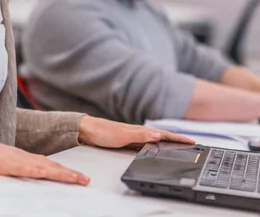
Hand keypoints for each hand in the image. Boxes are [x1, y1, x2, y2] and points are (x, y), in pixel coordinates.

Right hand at [0, 136, 89, 184]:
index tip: (81, 178)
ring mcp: (19, 160)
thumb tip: (36, 180)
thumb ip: (24, 172)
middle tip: (86, 180)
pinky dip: (37, 170)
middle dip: (70, 174)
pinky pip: (25, 167)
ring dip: (60, 172)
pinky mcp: (9, 164)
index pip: (52, 166)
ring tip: (74, 179)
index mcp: (29, 159)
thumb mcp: (12, 167)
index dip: (67, 172)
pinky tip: (46, 173)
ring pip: (44, 167)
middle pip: (53, 166)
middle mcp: (28, 158)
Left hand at [78, 115, 194, 149]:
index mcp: (140, 130)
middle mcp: (139, 133)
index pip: (163, 134)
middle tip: (190, 144)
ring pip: (155, 140)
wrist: (87, 131)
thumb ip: (140, 136)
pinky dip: (156, 147)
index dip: (177, 138)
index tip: (191, 141)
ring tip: (179, 146)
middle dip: (177, 140)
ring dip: (167, 143)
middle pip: (162, 137)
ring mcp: (134, 137)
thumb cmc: (102, 131)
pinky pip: (147, 145)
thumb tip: (158, 135)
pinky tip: (156, 150)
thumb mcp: (122, 135)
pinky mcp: (127, 142)